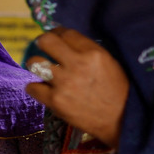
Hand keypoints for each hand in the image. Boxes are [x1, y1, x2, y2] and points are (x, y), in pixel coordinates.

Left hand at [24, 27, 128, 147]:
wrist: (121, 120)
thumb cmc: (118, 90)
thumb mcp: (109, 62)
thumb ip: (88, 51)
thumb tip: (67, 44)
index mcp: (93, 53)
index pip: (66, 33)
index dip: (58, 33)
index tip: (56, 39)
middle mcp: (76, 64)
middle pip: (46, 41)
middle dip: (42, 42)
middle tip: (43, 49)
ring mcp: (64, 83)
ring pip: (34, 63)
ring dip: (36, 65)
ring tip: (41, 70)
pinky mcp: (55, 101)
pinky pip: (32, 87)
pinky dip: (35, 87)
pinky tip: (42, 88)